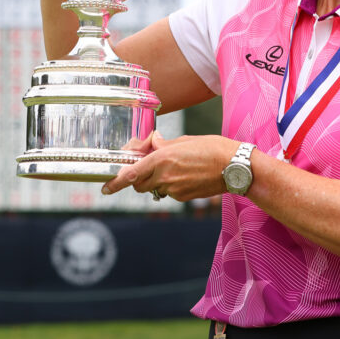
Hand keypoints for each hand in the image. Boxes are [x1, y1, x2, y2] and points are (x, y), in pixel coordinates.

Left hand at [101, 134, 237, 201]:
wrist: (234, 167)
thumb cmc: (211, 148)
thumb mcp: (183, 141)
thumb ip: (162, 146)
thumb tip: (151, 144)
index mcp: (160, 159)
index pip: (130, 174)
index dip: (114, 183)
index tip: (105, 188)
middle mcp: (164, 176)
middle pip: (139, 184)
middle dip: (138, 179)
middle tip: (147, 168)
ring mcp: (174, 189)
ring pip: (155, 189)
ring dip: (156, 181)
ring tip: (175, 167)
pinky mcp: (184, 197)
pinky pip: (170, 192)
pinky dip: (172, 185)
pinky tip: (187, 175)